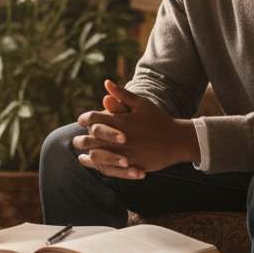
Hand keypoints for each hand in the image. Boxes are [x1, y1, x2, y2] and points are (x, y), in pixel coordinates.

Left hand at [73, 80, 199, 178]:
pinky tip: (94, 165)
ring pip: (97, 156)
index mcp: (120, 122)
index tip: (82, 120)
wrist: (177, 141)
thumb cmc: (158, 120)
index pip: (94, 119)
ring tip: (81, 154)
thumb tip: (106, 83)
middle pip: (91, 139)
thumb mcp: (141, 104)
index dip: (85, 119)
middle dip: (81, 139)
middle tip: (76, 140)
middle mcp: (120, 139)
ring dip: (87, 155)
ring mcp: (125, 154)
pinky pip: (109, 169)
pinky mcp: (130, 166)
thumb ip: (121, 95)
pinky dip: (98, 167)